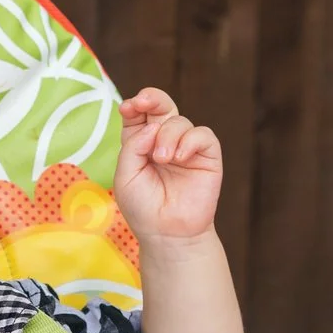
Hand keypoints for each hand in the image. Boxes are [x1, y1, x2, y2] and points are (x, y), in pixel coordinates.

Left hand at [114, 89, 221, 240]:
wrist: (168, 234)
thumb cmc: (143, 208)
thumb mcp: (125, 176)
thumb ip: (134, 147)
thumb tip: (154, 126)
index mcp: (141, 144)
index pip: (139, 115)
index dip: (135, 105)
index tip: (128, 107)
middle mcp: (163, 141)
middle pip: (161, 107)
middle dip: (152, 98)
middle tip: (144, 103)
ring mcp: (186, 148)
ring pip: (179, 121)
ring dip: (168, 135)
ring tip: (162, 159)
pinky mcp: (207, 157)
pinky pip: (202, 135)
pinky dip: (189, 141)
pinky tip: (179, 157)